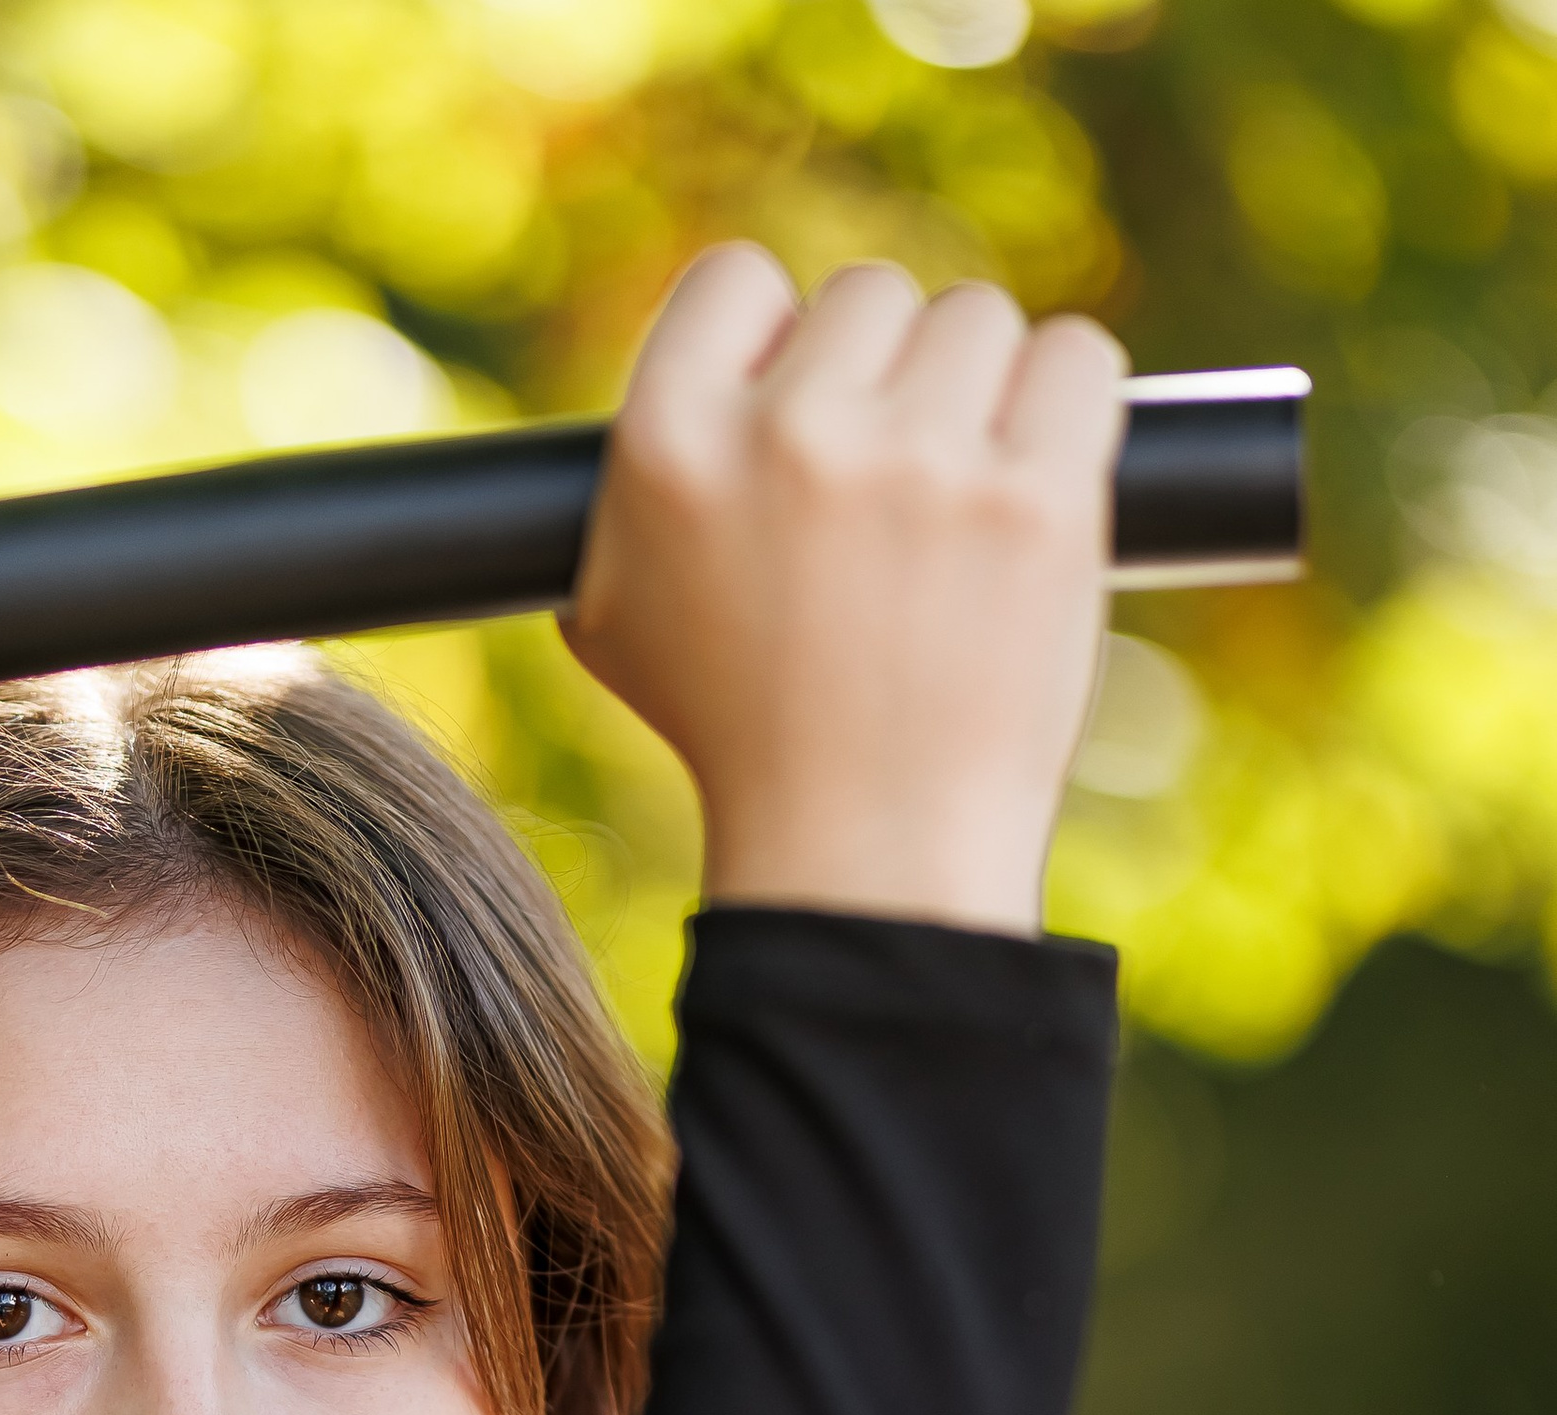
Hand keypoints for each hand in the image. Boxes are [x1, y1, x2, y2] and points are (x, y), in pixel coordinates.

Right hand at [567, 245, 1123, 936]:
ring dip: (980, 393)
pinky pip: (1078, 359)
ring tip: (961, 505)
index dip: (777, 339)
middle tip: (892, 492)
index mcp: (670, 448)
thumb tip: (694, 376)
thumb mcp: (615, 613)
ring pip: (976, 318)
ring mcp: (922, 463)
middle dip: (887, 377)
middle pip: (870, 295)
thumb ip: (638, 479)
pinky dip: (1068, 408)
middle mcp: (791, 434)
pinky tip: (1039, 480)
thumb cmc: (739, 740)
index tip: (806, 412)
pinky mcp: (1039, 498)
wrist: (863, 856)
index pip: (736, 280)